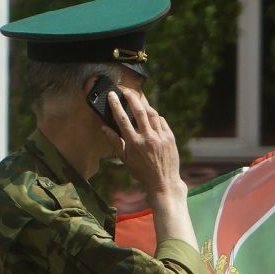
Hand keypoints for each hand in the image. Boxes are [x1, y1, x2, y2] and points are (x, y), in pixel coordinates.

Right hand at [105, 85, 185, 199]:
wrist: (163, 183)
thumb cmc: (141, 172)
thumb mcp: (125, 160)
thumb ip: (114, 142)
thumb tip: (104, 128)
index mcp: (134, 143)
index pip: (122, 119)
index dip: (116, 104)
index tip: (112, 95)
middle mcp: (148, 138)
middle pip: (139, 111)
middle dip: (131, 97)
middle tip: (126, 90)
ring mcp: (161, 137)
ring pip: (152, 114)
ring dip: (144, 105)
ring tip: (138, 101)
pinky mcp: (170, 137)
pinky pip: (162, 121)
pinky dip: (155, 117)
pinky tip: (150, 116)